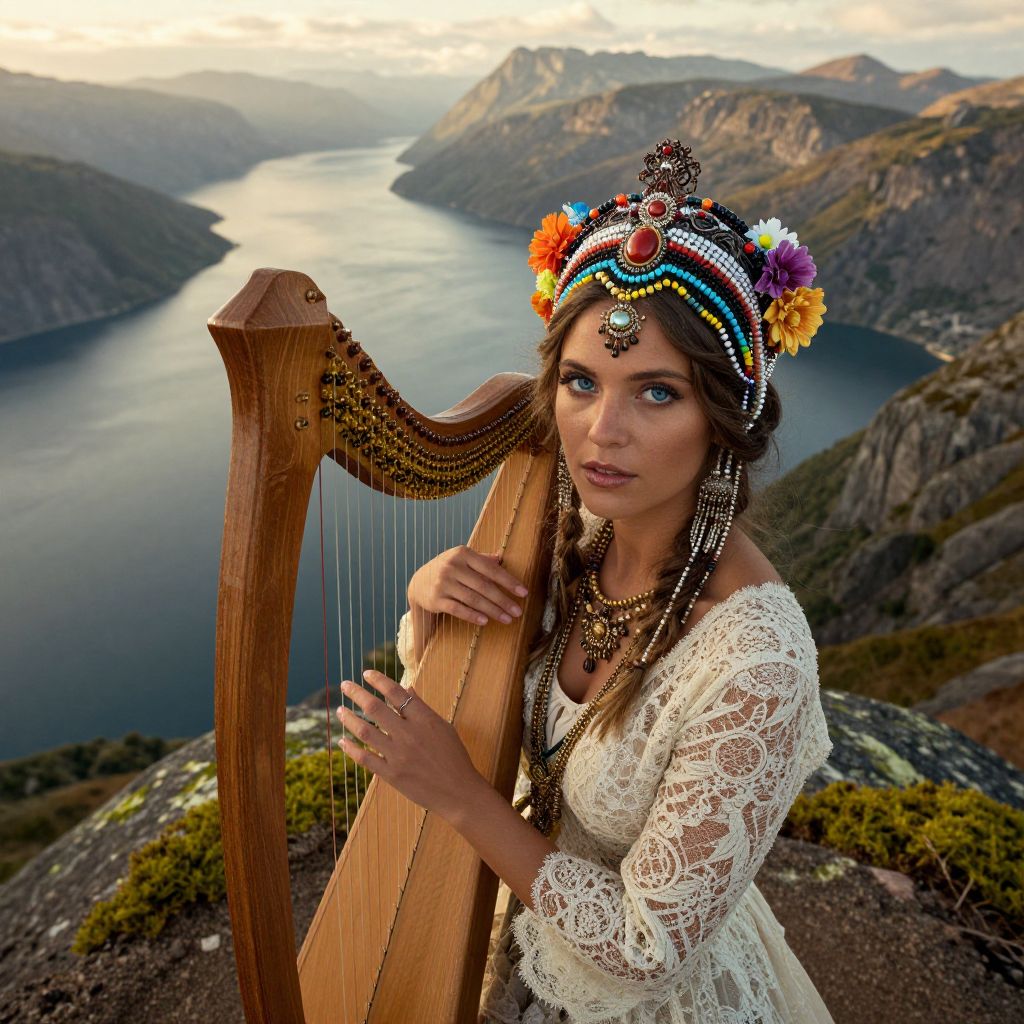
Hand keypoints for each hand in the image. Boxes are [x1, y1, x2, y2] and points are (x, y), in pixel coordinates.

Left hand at [337, 670, 483, 821]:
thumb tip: (407, 687)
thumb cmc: (454, 757)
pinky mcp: (392, 775)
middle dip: (357, 694)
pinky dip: (351, 749)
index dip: (379, 680)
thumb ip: (422, 708)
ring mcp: (399, 755)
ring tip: (340, 710)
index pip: (397, 693)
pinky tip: (342, 741)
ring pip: (365, 731)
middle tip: (345, 685)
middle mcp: (409, 734)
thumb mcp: (443, 727)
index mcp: (425, 719)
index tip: (367, 673)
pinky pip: (366, 758)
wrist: (459, 792)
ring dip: (349, 719)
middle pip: (376, 708)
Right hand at [407, 545, 528, 627]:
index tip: (524, 593)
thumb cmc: (448, 569)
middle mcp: (452, 566)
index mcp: (463, 553)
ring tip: (507, 619)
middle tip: (518, 611)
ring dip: (492, 610)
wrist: (418, 582)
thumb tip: (501, 557)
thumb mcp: (462, 559)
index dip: (509, 581)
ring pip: (473, 599)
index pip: (491, 569)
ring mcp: (443, 583)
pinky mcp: (435, 599)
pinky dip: (472, 616)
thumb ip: (481, 559)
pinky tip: (485, 621)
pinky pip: (458, 609)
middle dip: (503, 600)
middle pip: (483, 586)